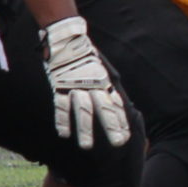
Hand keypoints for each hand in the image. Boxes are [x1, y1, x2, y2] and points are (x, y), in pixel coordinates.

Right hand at [39, 15, 130, 148]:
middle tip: (118, 144)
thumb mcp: (104, 69)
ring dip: (85, 130)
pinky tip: (64, 134)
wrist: (67, 39)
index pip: (117, 104)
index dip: (122, 121)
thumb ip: (110, 86)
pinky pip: (61, 106)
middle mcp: (94, 84)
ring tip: (87, 147)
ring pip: (83, 111)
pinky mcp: (60, 85)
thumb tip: (123, 103)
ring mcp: (76, 85)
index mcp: (106, 81)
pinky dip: (63, 120)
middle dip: (111, 127)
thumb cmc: (87, 57)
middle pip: (104, 109)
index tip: (127, 136)